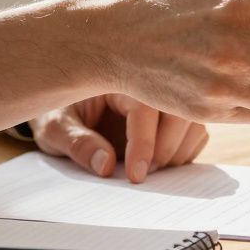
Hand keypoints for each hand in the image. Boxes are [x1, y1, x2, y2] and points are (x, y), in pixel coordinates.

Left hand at [32, 94, 207, 182]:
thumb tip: (106, 166)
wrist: (59, 100)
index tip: (135, 175)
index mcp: (118, 75)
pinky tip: (162, 163)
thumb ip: (77, 144)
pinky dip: (186, 150)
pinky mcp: (173, 112)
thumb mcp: (54, 127)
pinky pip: (195, 129)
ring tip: (151, 169)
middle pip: (180, 109)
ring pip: (193, 119)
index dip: (145, 143)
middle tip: (144, 174)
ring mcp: (165, 95)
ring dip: (179, 150)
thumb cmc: (55, 111)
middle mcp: (148, 80)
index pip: (145, 107)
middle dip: (167, 148)